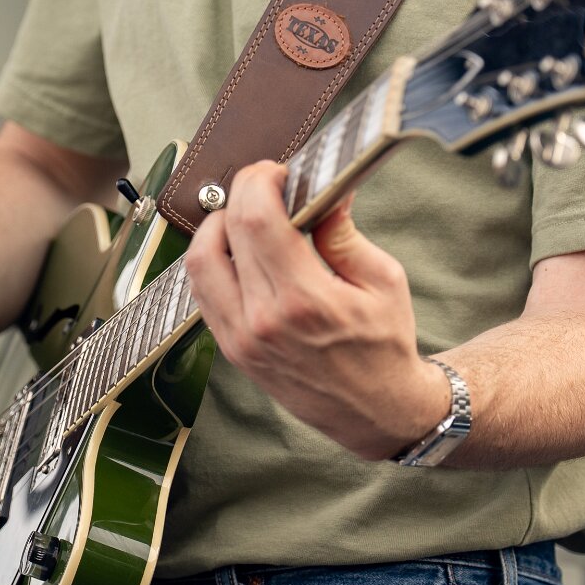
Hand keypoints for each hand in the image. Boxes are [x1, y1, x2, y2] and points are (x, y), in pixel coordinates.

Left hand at [183, 162, 449, 459]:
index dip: (259, 182)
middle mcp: (263, 321)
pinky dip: (213, 260)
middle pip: (224, 232)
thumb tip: (323, 188)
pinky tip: (240, 250)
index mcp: (306, 301)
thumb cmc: (386, 347)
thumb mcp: (383, 280)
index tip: (277, 172)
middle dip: (241, 193)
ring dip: (217, 226)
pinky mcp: (232, 350)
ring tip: (248, 216)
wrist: (377, 412)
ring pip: (198, 262)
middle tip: (265, 184)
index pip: (257, 220)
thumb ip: (343, 231)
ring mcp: (241, 339)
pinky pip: (203, 292)